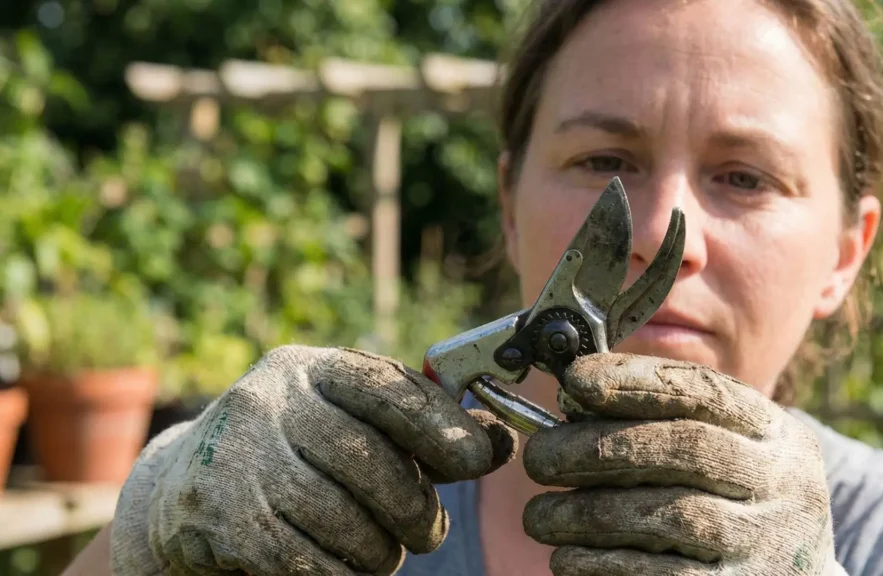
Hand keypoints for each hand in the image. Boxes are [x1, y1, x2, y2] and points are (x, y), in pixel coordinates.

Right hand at [110, 345, 516, 574]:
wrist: (179, 492)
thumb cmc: (291, 454)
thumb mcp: (343, 421)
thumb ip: (416, 428)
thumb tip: (498, 441)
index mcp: (305, 369)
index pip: (388, 388)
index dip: (443, 426)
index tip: (479, 458)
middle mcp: (266, 404)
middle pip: (373, 462)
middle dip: (417, 509)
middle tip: (430, 532)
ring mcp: (238, 461)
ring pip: (348, 522)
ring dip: (382, 551)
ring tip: (382, 551)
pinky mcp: (222, 522)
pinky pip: (312, 564)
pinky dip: (343, 575)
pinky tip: (346, 568)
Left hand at [522, 353, 837, 575]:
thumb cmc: (734, 505)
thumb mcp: (726, 452)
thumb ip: (661, 422)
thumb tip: (572, 401)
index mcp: (776, 434)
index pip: (705, 391)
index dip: (634, 381)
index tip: (574, 380)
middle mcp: (782, 482)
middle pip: (686, 447)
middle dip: (600, 446)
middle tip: (538, 457)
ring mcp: (768, 540)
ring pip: (674, 513)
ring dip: (591, 512)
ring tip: (539, 516)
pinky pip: (667, 575)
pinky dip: (608, 565)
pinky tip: (567, 560)